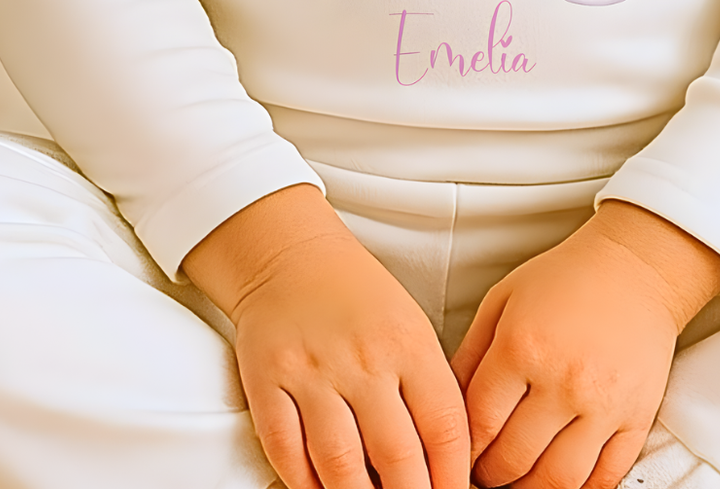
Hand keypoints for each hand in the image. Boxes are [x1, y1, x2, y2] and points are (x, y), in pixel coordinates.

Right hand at [184, 187, 468, 488]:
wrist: (290, 254)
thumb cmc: (358, 297)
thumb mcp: (410, 328)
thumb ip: (428, 391)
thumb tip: (443, 466)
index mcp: (409, 343)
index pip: (444, 428)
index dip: (452, 479)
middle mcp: (363, 358)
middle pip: (397, 457)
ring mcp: (312, 371)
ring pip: (341, 466)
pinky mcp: (267, 382)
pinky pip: (287, 452)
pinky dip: (305, 484)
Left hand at [451, 203, 719, 488]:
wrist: (635, 267)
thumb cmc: (565, 279)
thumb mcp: (502, 300)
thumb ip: (470, 354)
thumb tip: (445, 406)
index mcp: (522, 347)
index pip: (480, 424)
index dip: (463, 450)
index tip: (459, 456)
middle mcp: (563, 379)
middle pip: (513, 459)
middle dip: (490, 475)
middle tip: (484, 472)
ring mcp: (604, 403)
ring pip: (557, 480)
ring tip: (518, 481)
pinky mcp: (637, 417)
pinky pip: (605, 478)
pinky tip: (559, 479)